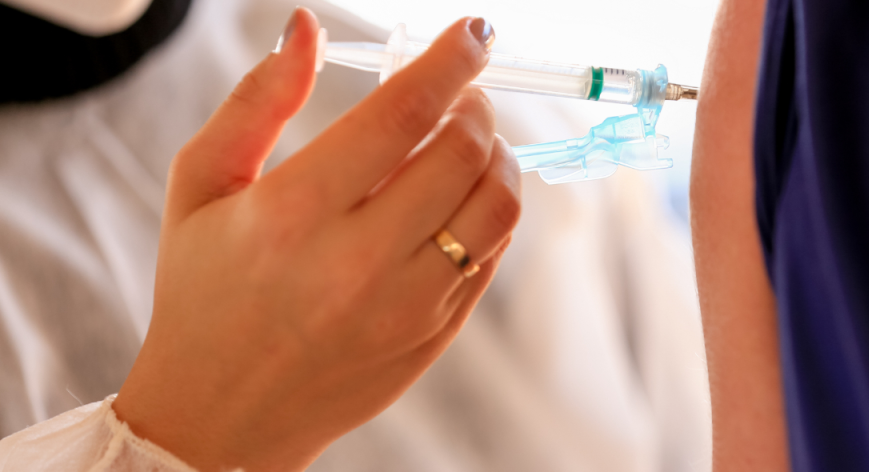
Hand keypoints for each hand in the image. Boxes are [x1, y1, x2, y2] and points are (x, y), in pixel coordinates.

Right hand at [112, 9, 518, 470]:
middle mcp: (356, 264)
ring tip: (470, 143)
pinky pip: (492, 256)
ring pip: (497, 208)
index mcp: (292, 215)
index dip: (451, 60)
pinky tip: (459, 200)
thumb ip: (258, 100)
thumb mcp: (201, 186)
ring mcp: (404, 308)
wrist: (221, 413)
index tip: (473, 34)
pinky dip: (491, 211)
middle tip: (462, 94)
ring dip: (498, 156)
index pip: (402, 115)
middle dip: (477, 105)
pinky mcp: (432, 336)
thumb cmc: (204, 291)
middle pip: (463, 155)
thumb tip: (308, 27)